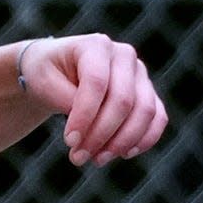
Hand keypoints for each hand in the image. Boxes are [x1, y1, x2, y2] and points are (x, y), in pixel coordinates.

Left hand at [18, 34, 168, 166]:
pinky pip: (158, 119)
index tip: (69, 141)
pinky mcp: (149, 93)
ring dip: (122, 142)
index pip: (97, 82)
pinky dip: (143, 140)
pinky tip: (122, 154)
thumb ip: (67, 99)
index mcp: (96, 44)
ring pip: (145, 112)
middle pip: (123, 100)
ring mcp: (140, 74)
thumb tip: (91, 126)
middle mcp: (123, 55)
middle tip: (79, 157)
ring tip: (96, 158)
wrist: (57, 71)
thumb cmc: (48, 73)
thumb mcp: (45, 82)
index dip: (85, 115)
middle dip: (102, 134)